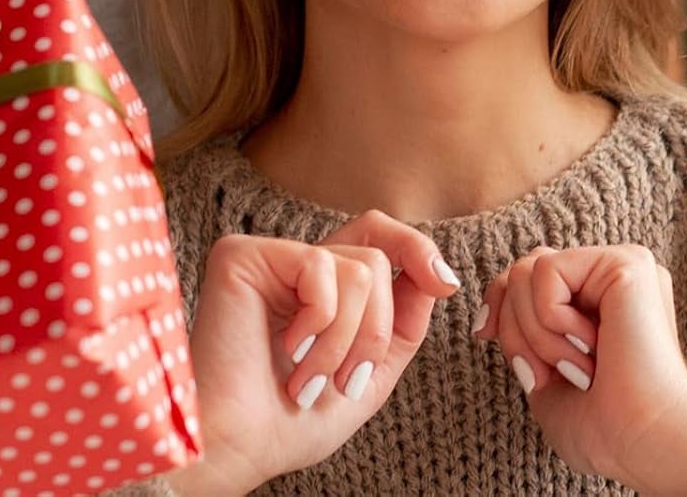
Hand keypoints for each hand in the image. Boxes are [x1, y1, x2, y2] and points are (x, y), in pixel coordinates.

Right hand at [172, 213, 458, 493]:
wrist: (238, 450)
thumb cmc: (289, 424)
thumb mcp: (369, 376)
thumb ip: (402, 325)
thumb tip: (436, 276)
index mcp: (321, 287)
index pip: (378, 236)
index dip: (418, 251)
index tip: (447, 285)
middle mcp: (295, 264)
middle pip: (377, 256)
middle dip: (378, 330)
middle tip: (347, 382)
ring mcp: (268, 256)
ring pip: (360, 270)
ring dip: (347, 342)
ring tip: (309, 379)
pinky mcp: (242, 255)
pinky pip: (322, 270)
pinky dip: (320, 325)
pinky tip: (287, 351)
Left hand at [476, 245, 686, 496]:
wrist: (647, 443)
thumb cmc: (605, 428)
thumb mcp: (542, 372)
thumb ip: (520, 331)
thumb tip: (489, 314)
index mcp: (595, 301)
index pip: (524, 275)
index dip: (496, 303)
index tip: (485, 335)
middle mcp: (608, 276)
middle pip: (519, 272)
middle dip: (515, 330)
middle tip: (554, 375)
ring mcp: (620, 265)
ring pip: (526, 270)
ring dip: (537, 335)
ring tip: (580, 367)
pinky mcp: (626, 263)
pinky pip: (547, 271)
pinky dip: (552, 321)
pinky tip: (592, 347)